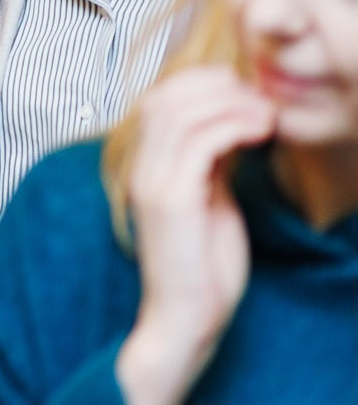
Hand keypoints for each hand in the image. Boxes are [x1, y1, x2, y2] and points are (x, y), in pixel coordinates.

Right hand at [114, 66, 275, 404]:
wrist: (185, 318)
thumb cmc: (202, 267)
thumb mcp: (208, 201)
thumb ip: (209, 166)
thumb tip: (229, 128)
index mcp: (145, 169)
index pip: (157, 101)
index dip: (199, 85)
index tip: (243, 94)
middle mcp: (140, 170)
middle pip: (164, 97)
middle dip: (215, 87)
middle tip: (258, 98)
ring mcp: (151, 184)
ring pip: (179, 113)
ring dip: (229, 104)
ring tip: (264, 115)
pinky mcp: (171, 201)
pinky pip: (199, 144)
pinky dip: (232, 127)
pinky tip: (258, 134)